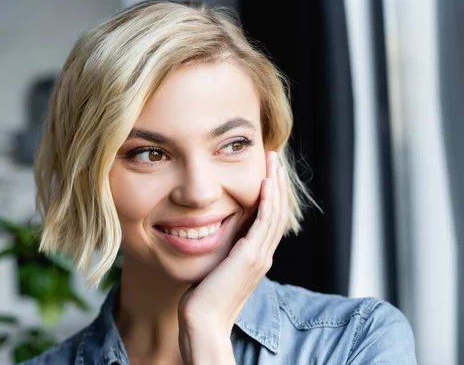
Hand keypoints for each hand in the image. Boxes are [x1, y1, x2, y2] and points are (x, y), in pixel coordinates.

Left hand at [177, 151, 288, 363]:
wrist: (203, 322)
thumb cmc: (202, 299)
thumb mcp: (214, 269)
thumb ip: (220, 252)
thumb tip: (208, 236)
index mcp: (255, 257)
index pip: (269, 219)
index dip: (270, 194)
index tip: (266, 171)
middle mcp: (262, 255)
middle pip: (277, 212)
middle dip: (277, 182)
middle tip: (274, 158)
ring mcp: (259, 257)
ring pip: (275, 213)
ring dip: (275, 185)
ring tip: (273, 162)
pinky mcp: (251, 257)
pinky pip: (265, 222)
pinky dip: (268, 201)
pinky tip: (266, 182)